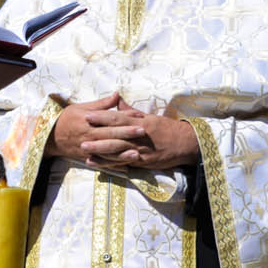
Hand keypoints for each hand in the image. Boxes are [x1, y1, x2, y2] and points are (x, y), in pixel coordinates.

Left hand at [47, 97, 200, 170]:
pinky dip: (111, 164)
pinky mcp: (144, 163)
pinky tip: (99, 165)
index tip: (87, 115)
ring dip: (100, 152)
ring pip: (118, 151)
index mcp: (140, 122)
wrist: (187, 144)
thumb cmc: (167, 129)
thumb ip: (133, 112)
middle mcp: (139, 136)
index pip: (118, 118)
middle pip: (115, 136)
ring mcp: (141, 151)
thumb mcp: (151, 117)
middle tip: (80, 135)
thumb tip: (119, 102)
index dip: (102, 117)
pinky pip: (124, 163)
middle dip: (97, 136)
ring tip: (85, 151)